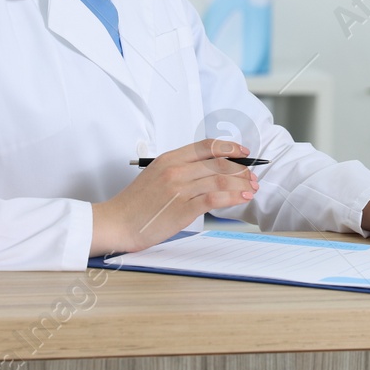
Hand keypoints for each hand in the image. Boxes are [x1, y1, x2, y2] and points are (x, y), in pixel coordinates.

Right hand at [90, 138, 258, 254]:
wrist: (116, 223)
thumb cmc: (135, 205)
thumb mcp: (155, 176)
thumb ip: (179, 170)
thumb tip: (208, 170)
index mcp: (168, 158)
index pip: (206, 146)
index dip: (229, 147)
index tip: (244, 152)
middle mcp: (175, 170)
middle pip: (218, 162)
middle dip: (241, 168)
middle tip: (252, 175)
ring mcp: (179, 188)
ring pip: (220, 178)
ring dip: (241, 183)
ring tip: (252, 188)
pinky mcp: (182, 208)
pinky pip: (215, 198)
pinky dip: (233, 197)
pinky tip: (242, 198)